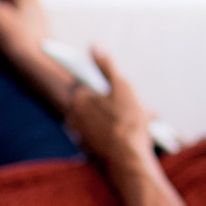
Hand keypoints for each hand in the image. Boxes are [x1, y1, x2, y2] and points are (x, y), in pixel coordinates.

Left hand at [64, 48, 154, 165]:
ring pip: (94, 114)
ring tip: (133, 117)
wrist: (128, 159)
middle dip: (108, 97)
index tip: (95, 76)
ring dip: (109, 113)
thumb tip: (95, 46)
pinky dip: (107, 127)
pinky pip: (96, 130)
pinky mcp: (86, 146)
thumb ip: (107, 66)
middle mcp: (72, 114)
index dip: (93, 75)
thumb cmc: (127, 122)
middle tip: (128, 101)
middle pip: (90, 97)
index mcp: (78, 97)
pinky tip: (125, 130)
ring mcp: (77, 132)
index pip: (80, 78)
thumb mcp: (122, 87)